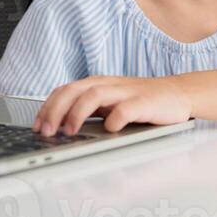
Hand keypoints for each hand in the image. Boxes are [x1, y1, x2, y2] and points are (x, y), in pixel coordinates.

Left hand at [34, 75, 192, 133]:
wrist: (179, 95)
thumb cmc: (142, 103)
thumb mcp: (111, 105)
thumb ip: (89, 111)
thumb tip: (58, 128)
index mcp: (98, 85)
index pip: (65, 90)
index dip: (48, 107)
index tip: (37, 126)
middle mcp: (109, 85)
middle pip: (75, 89)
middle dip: (56, 110)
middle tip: (47, 131)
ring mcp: (127, 92)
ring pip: (94, 94)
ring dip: (77, 113)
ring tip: (69, 132)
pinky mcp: (145, 102)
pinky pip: (125, 109)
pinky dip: (114, 119)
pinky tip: (109, 130)